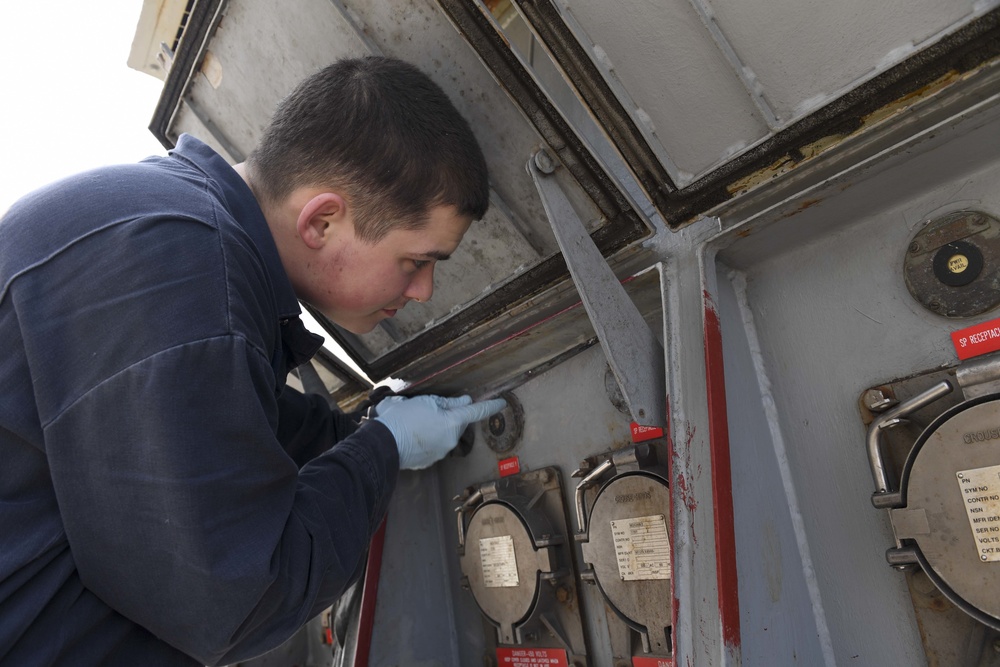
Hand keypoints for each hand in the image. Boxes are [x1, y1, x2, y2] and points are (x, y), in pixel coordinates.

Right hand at [374, 395, 506, 469]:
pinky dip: (429, 438)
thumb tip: (465, 402)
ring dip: (438, 427)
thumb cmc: (403, 418)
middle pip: (458, 423)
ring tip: (416, 421)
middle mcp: (451, 440)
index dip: (490, 406)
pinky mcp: (430, 460)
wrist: (383, 444)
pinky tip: (414, 434)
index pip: (477, 412)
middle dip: (450, 416)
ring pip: (446, 434)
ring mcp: (441, 452)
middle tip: (430, 408)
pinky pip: (435, 445)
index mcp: (452, 422)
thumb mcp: (425, 402)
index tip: (501, 402)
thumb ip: (448, 403)